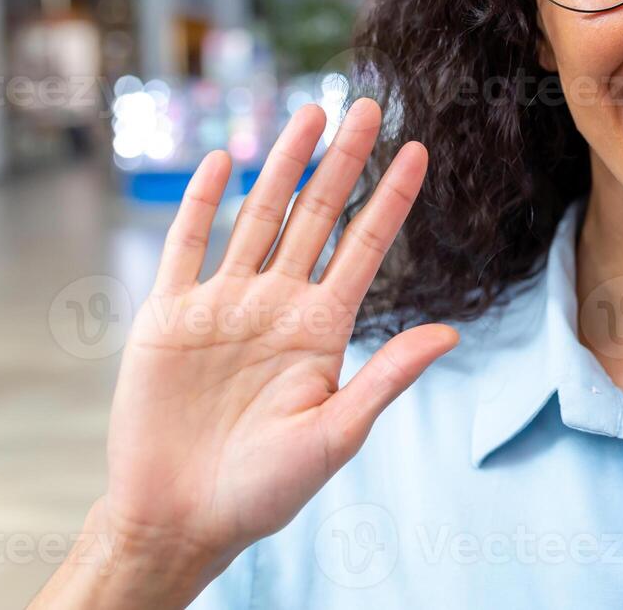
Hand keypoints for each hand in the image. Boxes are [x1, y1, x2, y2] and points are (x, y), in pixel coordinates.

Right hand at [99, 99, 456, 574]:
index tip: (420, 151)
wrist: (181, 518)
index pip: (368, 246)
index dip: (392, 197)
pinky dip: (202, 201)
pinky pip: (188, 246)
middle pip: (318, 215)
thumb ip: (388, 376)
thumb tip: (452, 333)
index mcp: (322, 328)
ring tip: (308, 113)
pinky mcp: (170, 315)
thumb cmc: (265, 489)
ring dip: (282, 164)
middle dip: (343, 160)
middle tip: (369, 105)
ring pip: (259, 216)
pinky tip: (224, 159)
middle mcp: (278, 304)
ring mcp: (224, 304)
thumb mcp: (337, 434)